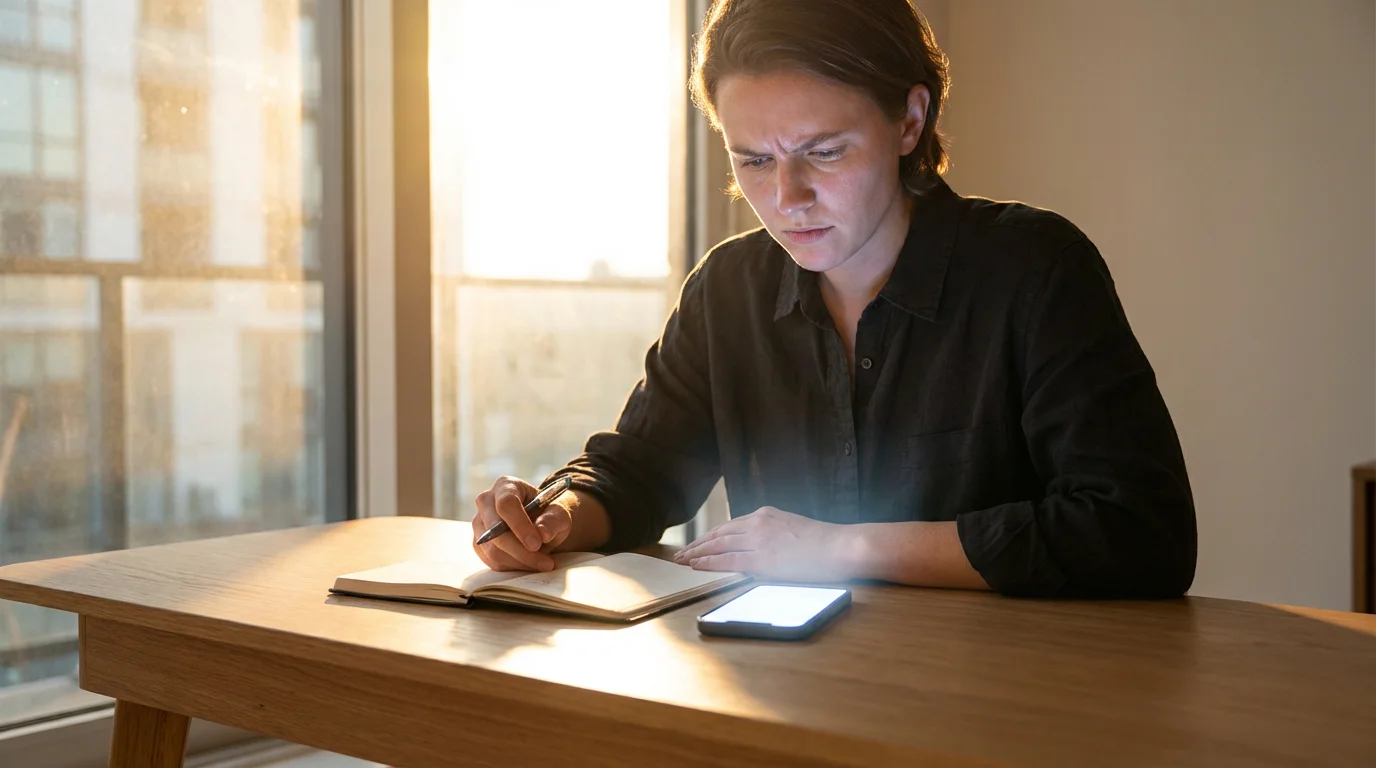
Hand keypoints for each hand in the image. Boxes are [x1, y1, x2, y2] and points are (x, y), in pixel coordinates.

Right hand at [471, 476, 572, 571]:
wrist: (539, 524)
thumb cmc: (548, 514)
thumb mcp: (559, 513)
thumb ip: (553, 520)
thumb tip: (542, 533)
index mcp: (505, 486)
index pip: (506, 504)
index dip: (519, 525)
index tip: (536, 543)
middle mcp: (486, 502)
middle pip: (495, 531)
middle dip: (521, 551)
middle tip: (546, 563)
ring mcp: (479, 524)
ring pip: (493, 550)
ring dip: (521, 562)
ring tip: (544, 563)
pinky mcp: (479, 544)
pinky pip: (492, 562)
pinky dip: (514, 567)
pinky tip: (531, 564)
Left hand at [672, 506, 857, 581]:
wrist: (841, 547)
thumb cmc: (825, 543)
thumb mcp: (794, 528)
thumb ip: (774, 534)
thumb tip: (764, 547)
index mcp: (766, 515)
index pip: (731, 526)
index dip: (711, 535)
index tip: (698, 543)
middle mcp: (758, 523)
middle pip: (719, 533)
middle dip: (698, 543)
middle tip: (681, 552)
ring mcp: (758, 540)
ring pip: (718, 545)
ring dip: (697, 553)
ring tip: (681, 560)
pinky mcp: (761, 559)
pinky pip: (727, 561)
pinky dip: (708, 562)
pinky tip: (695, 566)